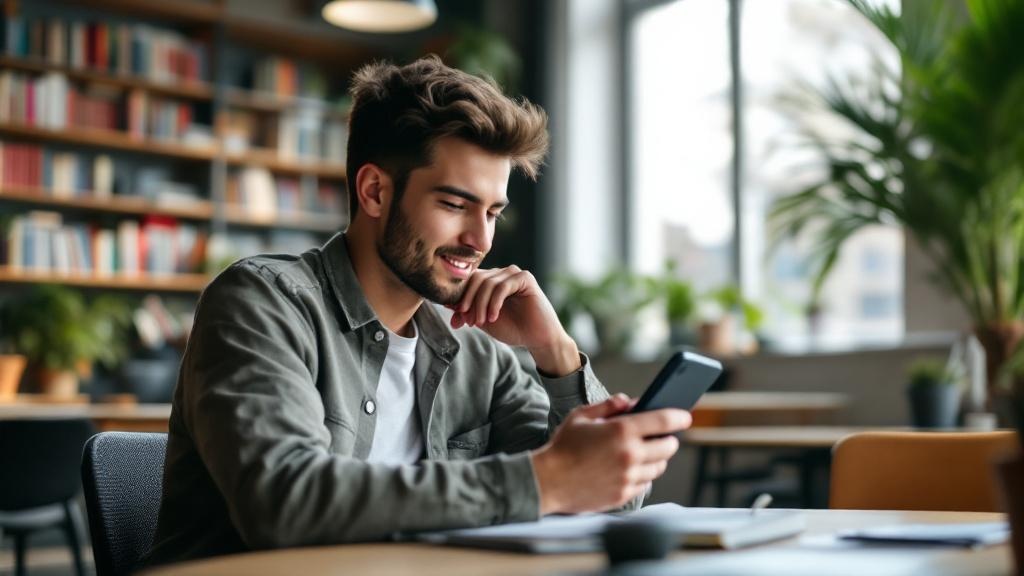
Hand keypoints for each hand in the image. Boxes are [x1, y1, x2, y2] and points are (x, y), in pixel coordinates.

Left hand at [449, 265, 578, 374]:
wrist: (537, 338)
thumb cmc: (512, 329)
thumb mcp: (483, 320)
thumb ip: (467, 311)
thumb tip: (445, 303)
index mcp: (490, 281)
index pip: (468, 281)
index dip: (460, 299)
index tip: (457, 318)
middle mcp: (501, 273)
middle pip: (476, 279)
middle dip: (469, 302)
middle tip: (469, 321)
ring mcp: (513, 273)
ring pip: (487, 283)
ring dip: (480, 305)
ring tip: (481, 322)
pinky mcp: (525, 278)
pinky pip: (502, 286)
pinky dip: (494, 303)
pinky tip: (494, 317)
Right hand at [530, 394, 691, 514]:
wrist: (547, 481)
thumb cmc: (563, 446)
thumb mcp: (581, 416)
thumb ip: (608, 405)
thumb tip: (631, 401)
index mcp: (622, 431)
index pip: (664, 421)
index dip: (679, 416)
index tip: (685, 415)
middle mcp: (630, 455)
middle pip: (668, 447)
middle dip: (668, 439)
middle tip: (663, 435)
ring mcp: (629, 478)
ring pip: (659, 467)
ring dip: (657, 458)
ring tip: (647, 452)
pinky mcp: (624, 495)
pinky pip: (646, 483)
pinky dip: (644, 474)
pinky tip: (632, 468)